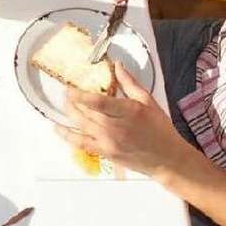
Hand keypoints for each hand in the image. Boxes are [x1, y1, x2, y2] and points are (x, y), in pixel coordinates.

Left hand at [56, 66, 189, 176]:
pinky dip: (68, 136)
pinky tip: (58, 129)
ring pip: (81, 127)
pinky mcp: (105, 153)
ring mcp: (109, 142)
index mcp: (128, 112)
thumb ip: (130, 83)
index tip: (69, 87)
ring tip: (64, 105)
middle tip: (66, 93)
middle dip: (72, 102)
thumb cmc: (161, 130)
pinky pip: (81, 144)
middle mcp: (116, 128)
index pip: (98, 102)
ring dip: (69, 115)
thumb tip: (118, 66)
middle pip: (86, 113)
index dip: (80, 95)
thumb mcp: (149, 101)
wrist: (168, 159)